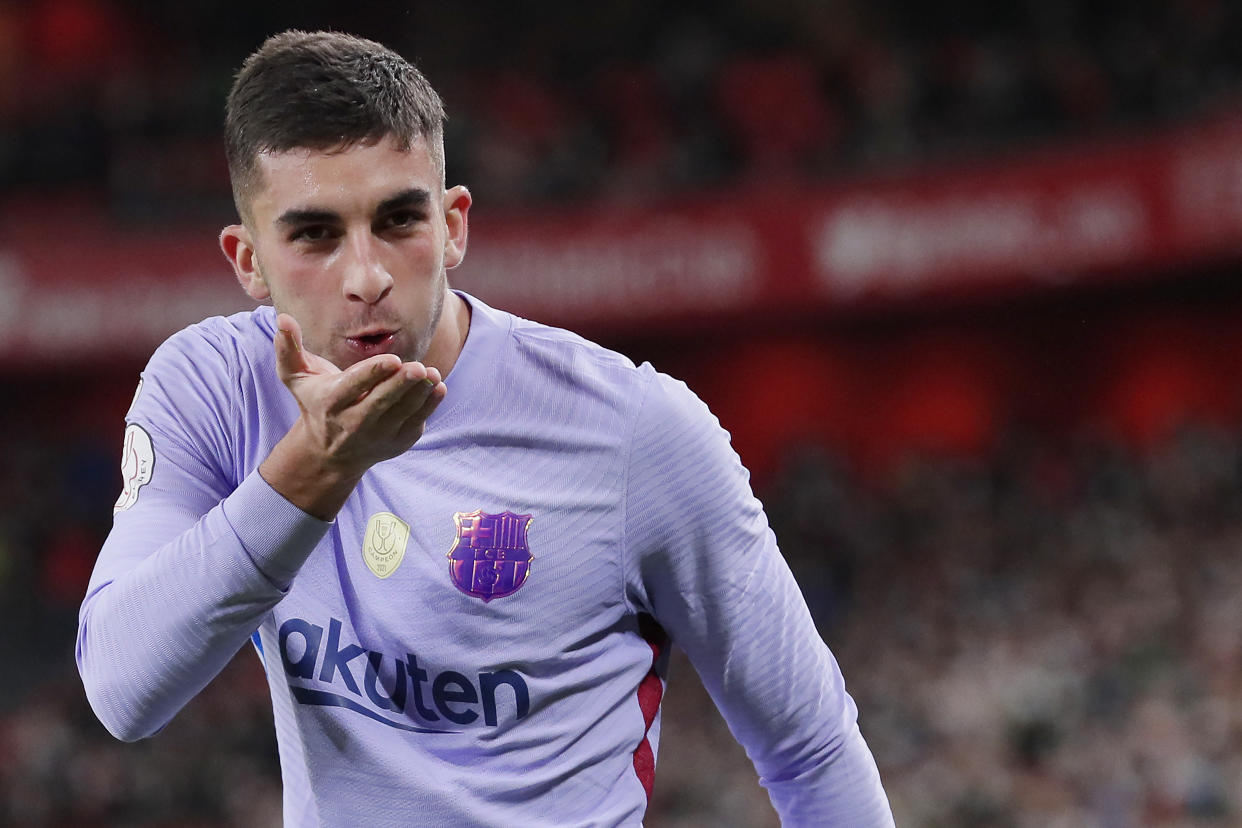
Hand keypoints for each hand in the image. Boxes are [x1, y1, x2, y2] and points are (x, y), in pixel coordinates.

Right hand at [259, 313, 445, 518]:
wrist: (329, 453)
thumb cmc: (314, 402)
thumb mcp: (296, 377)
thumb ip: (288, 348)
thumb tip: (283, 318)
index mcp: (330, 403)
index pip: (353, 387)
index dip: (373, 373)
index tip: (392, 359)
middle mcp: (353, 424)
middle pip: (380, 403)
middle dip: (400, 385)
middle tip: (418, 367)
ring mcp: (378, 436)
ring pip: (402, 413)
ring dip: (419, 393)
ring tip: (431, 373)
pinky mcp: (397, 442)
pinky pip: (416, 422)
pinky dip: (429, 406)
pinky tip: (438, 386)